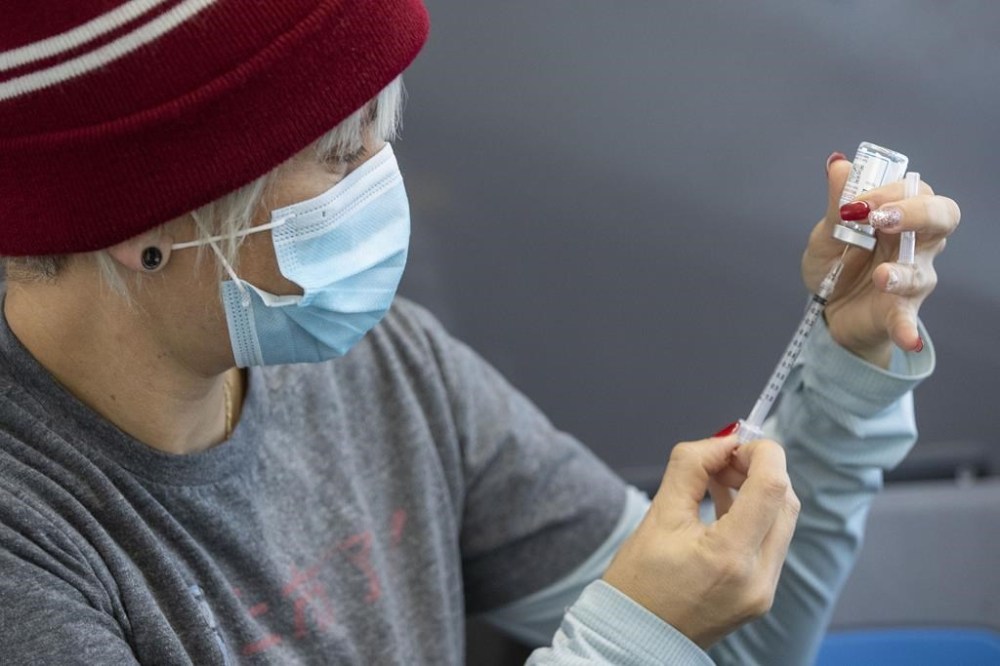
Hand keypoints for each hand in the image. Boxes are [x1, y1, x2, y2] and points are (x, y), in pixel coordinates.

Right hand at [602, 436, 799, 648]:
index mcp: (729, 557)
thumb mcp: (658, 515)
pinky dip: (754, 516)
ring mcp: (763, 591)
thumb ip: (691, 468)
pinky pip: (770, 543)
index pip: (771, 486)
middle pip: (784, 502)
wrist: (634, 638)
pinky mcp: (760, 596)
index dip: (760, 453)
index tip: (735, 442)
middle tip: (723, 459)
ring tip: (718, 478)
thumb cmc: (638, 585)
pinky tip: (724, 503)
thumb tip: (720, 441)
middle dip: (759, 469)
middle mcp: (757, 578)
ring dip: (758, 491)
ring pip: (782, 521)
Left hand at [802, 154, 960, 366]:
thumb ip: (836, 202)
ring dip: (901, 272)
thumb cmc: (838, 263)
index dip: (888, 191)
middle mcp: (916, 245)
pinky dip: (909, 330)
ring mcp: (912, 281)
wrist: (829, 308)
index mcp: (902, 217)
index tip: (854, 202)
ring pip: (922, 271)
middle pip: (941, 218)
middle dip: (915, 213)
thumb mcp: (829, 232)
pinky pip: (908, 322)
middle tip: (882, 219)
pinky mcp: (898, 314)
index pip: (914, 191)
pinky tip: (910, 340)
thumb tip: (839, 164)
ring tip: (880, 275)